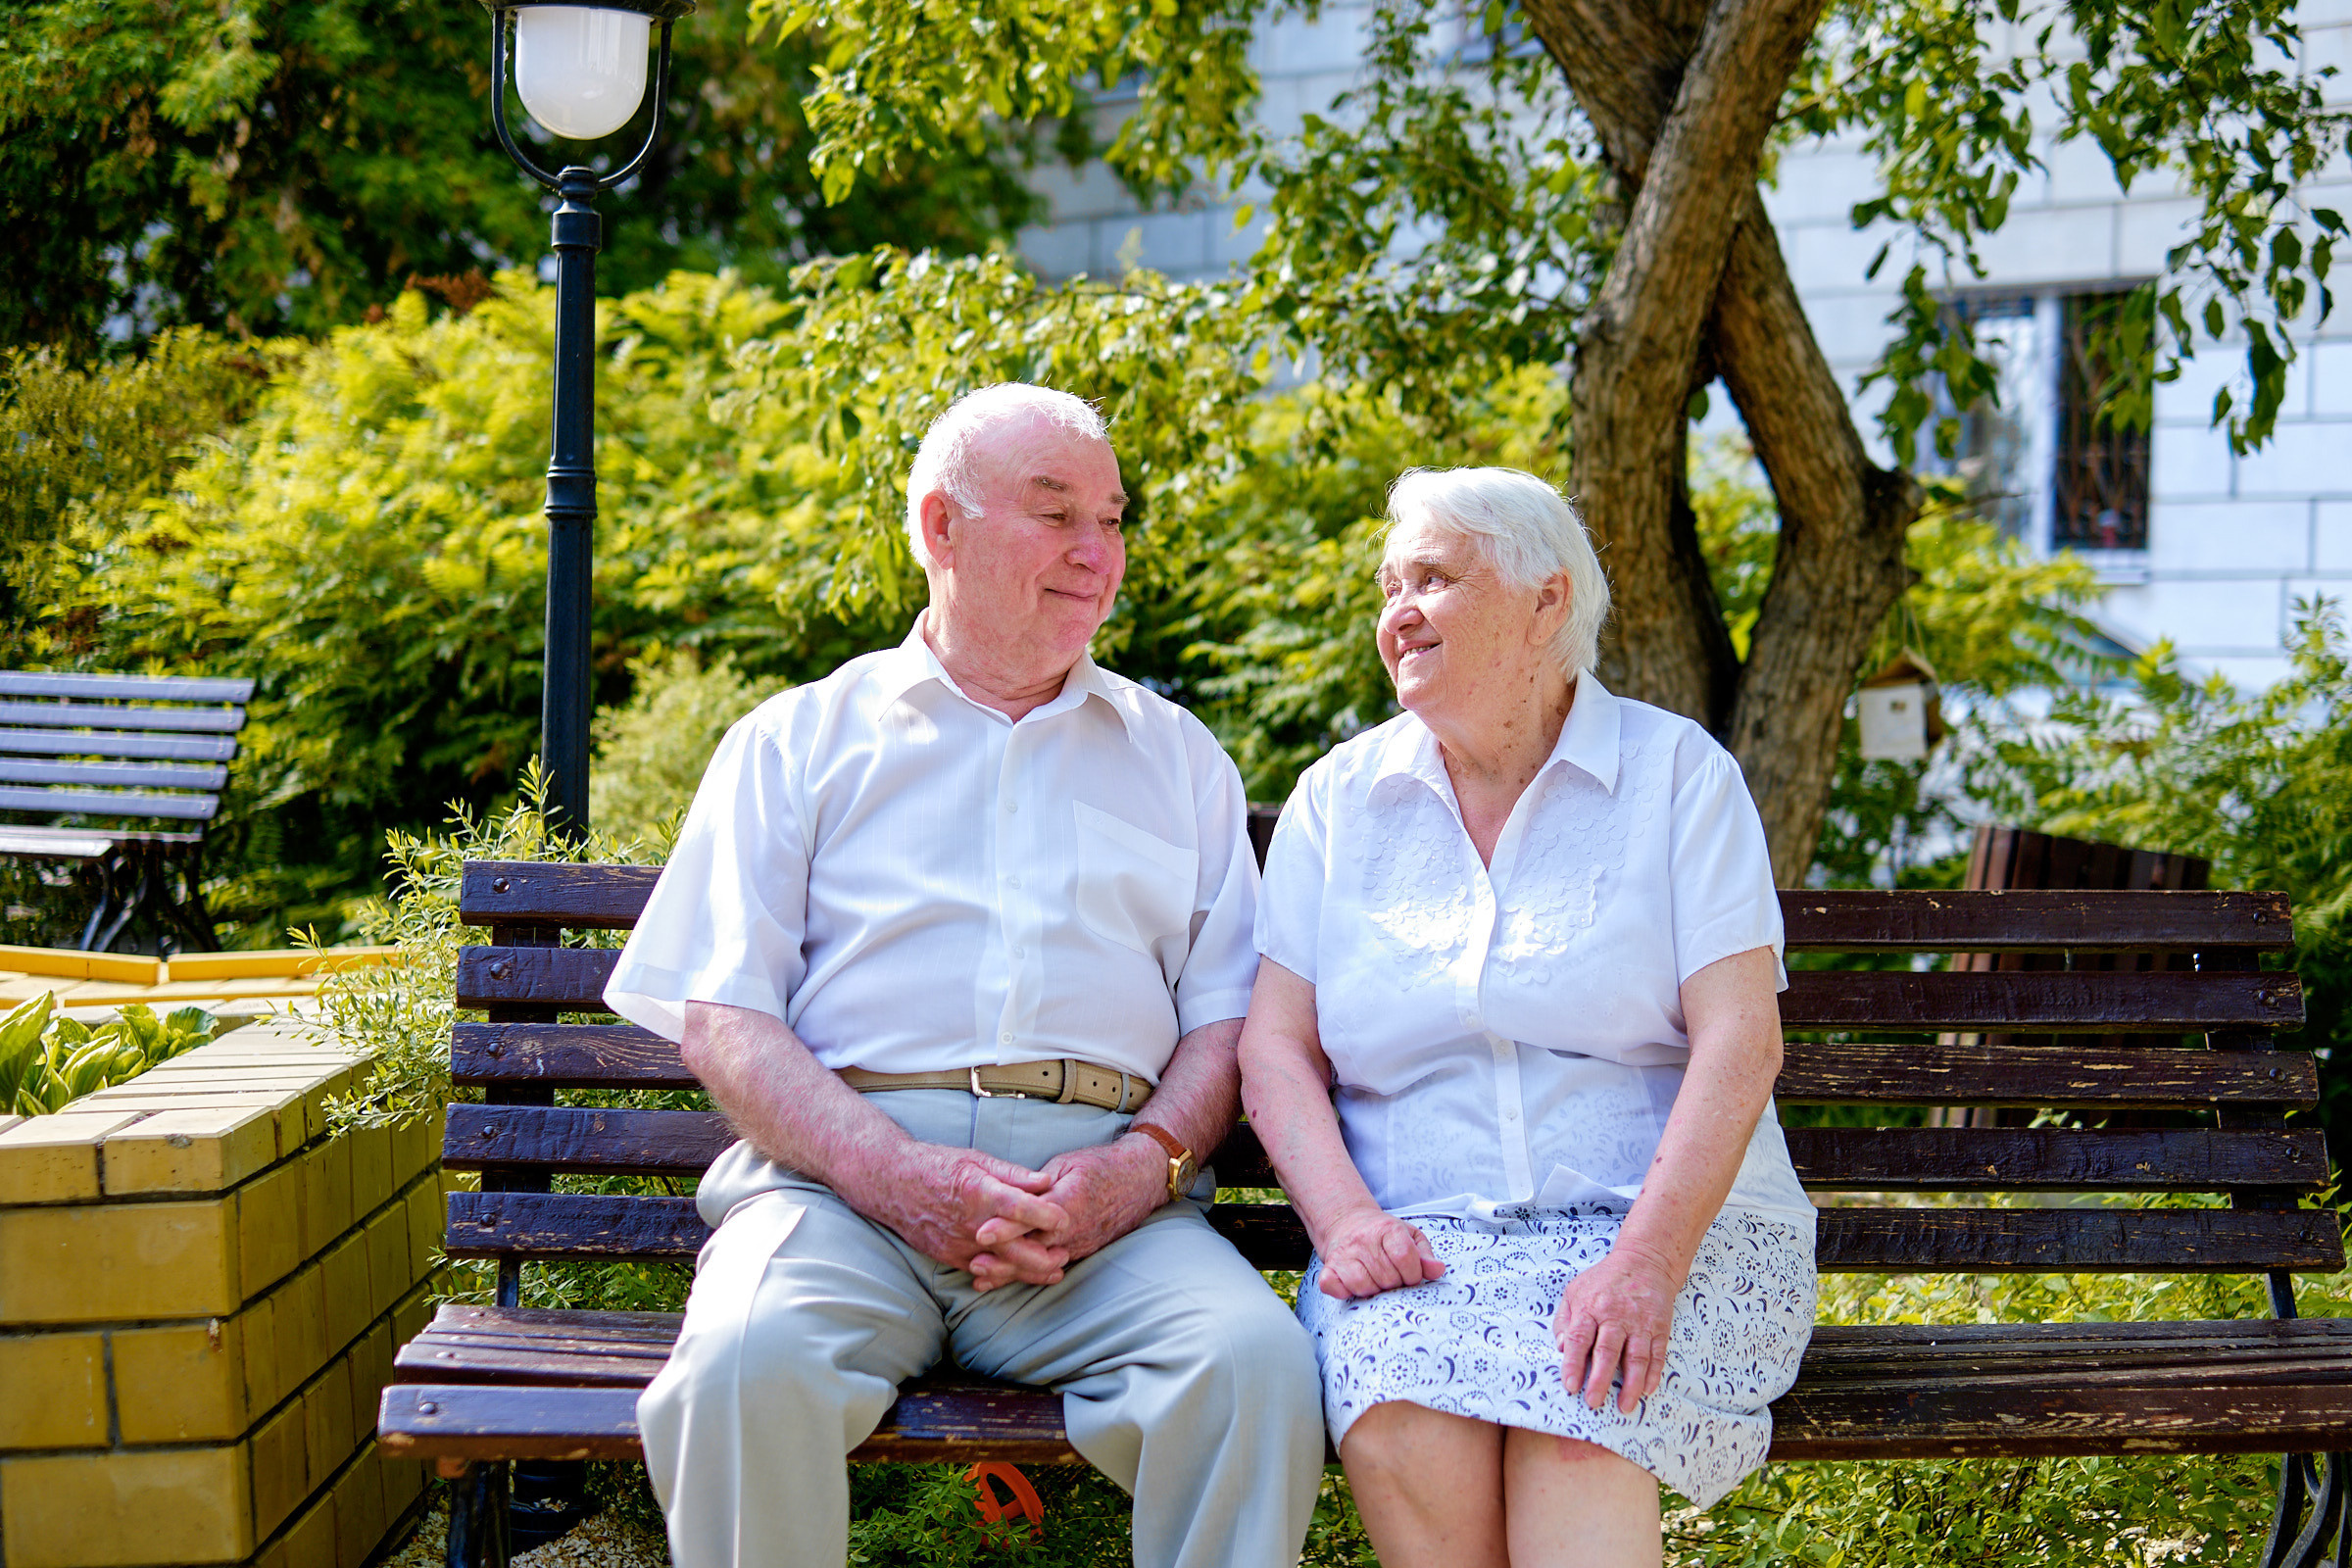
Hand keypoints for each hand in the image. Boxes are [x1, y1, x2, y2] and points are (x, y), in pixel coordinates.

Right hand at [838, 1140, 1071, 1291]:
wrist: (893, 1184)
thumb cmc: (938, 1165)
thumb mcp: (976, 1159)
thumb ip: (1013, 1174)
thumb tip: (1047, 1181)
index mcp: (978, 1192)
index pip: (1018, 1208)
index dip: (1045, 1215)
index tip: (1066, 1218)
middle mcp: (970, 1223)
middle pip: (1014, 1250)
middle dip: (1045, 1256)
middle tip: (1067, 1251)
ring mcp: (958, 1245)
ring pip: (1001, 1267)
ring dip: (1030, 1271)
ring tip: (1054, 1269)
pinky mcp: (949, 1257)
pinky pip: (982, 1272)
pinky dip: (1004, 1273)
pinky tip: (1024, 1274)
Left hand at [986, 1134, 1165, 1271]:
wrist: (1140, 1180)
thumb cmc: (1101, 1166)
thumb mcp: (1067, 1164)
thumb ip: (1039, 1182)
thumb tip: (1011, 1192)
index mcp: (1068, 1201)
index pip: (1031, 1217)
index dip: (1006, 1227)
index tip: (981, 1234)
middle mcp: (1073, 1228)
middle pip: (1033, 1249)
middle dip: (1003, 1259)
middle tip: (974, 1264)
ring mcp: (1079, 1243)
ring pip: (1040, 1264)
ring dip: (1011, 1272)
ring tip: (982, 1278)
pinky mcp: (1082, 1251)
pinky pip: (1051, 1266)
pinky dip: (1028, 1273)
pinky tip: (1006, 1279)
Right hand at [1314, 1205, 1445, 1298]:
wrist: (1347, 1223)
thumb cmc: (1382, 1235)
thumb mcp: (1409, 1237)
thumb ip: (1425, 1255)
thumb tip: (1438, 1270)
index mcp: (1388, 1229)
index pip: (1405, 1258)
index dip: (1412, 1274)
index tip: (1410, 1275)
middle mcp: (1363, 1239)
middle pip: (1387, 1277)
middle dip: (1394, 1284)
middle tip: (1391, 1277)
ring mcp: (1344, 1253)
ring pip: (1363, 1286)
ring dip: (1373, 1290)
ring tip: (1375, 1280)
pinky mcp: (1328, 1267)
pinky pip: (1333, 1287)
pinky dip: (1344, 1291)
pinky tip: (1352, 1285)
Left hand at [1553, 1241, 1680, 1413]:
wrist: (1644, 1261)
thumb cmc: (1604, 1281)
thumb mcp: (1575, 1291)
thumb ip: (1565, 1321)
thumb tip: (1561, 1348)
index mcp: (1590, 1307)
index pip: (1579, 1339)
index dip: (1574, 1364)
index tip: (1571, 1385)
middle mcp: (1615, 1315)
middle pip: (1607, 1351)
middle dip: (1599, 1379)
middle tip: (1594, 1402)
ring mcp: (1640, 1322)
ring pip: (1635, 1357)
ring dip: (1630, 1384)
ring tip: (1624, 1406)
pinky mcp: (1659, 1326)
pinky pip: (1657, 1354)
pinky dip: (1653, 1374)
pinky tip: (1646, 1389)